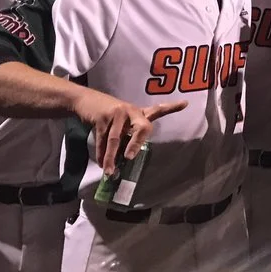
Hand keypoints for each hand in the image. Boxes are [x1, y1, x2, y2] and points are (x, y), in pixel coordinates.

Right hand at [73, 89, 187, 173]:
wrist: (85, 99)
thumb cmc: (108, 114)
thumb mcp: (121, 121)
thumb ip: (127, 137)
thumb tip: (127, 161)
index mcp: (139, 113)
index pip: (158, 110)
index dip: (172, 107)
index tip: (186, 103)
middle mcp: (132, 111)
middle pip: (142, 128)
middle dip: (136, 144)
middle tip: (129, 158)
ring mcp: (117, 113)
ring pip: (116, 139)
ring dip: (111, 157)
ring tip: (110, 172)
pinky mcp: (102, 117)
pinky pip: (102, 139)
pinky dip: (101, 153)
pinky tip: (102, 164)